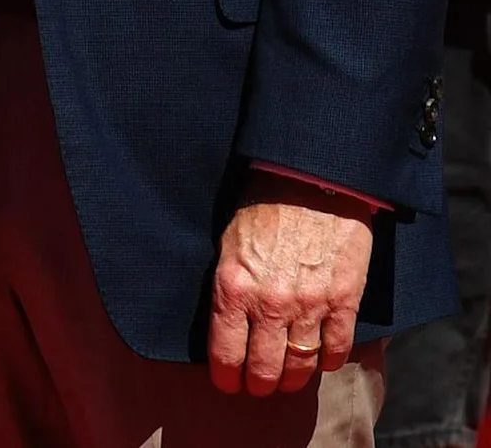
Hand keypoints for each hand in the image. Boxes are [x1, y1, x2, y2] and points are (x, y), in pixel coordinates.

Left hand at [207, 175, 374, 396]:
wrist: (312, 180)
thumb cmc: (262, 206)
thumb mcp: (228, 244)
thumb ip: (230, 285)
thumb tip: (227, 320)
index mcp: (233, 288)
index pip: (225, 350)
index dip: (226, 375)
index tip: (228, 384)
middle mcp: (270, 303)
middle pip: (264, 366)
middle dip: (259, 384)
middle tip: (258, 389)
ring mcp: (310, 304)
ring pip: (301, 362)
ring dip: (293, 378)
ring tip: (287, 382)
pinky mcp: (344, 299)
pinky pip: (338, 346)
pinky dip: (330, 360)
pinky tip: (322, 361)